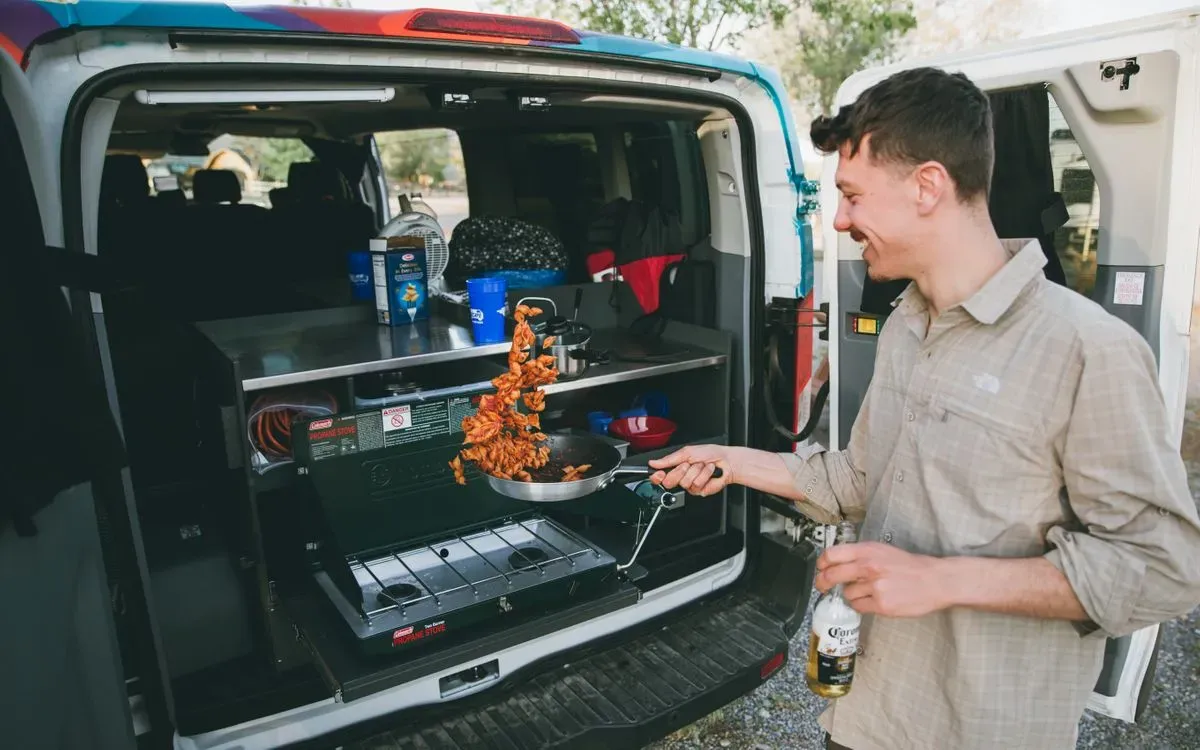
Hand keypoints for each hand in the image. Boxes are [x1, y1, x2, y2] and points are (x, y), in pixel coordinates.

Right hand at [647, 444, 732, 496]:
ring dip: (695, 471)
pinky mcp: (699, 491)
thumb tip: (653, 463)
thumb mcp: (686, 452)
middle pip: (669, 481)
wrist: (725, 461)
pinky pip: (696, 485)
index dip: (657, 477)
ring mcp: (690, 485)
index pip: (660, 476)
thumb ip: (669, 459)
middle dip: (680, 470)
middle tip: (688, 464)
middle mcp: (681, 477)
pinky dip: (703, 475)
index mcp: (676, 467)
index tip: (659, 473)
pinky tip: (707, 472)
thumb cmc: (709, 453)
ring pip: (684, 482)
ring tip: (701, 466)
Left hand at [814, 542, 950, 617]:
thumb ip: (860, 555)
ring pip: (847, 593)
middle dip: (823, 583)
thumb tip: (836, 562)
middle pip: (832, 575)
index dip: (822, 563)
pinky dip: (862, 605)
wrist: (935, 580)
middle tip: (823, 586)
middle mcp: (868, 566)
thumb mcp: (883, 551)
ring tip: (868, 591)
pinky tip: (874, 600)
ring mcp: (875, 586)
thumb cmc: (910, 566)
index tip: (820, 568)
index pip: (832, 555)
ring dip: (852, 594)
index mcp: (868, 550)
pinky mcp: (881, 604)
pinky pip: (859, 607)